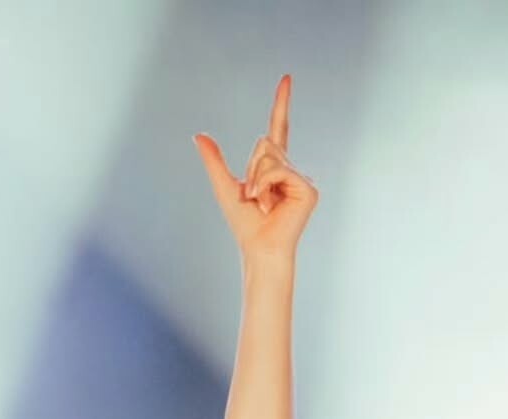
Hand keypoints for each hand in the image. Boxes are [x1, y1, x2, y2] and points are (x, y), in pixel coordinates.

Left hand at [193, 75, 317, 265]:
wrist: (259, 249)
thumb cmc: (245, 225)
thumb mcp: (224, 187)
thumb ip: (214, 161)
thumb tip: (199, 135)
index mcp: (275, 168)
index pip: (278, 129)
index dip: (281, 104)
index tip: (286, 79)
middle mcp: (291, 169)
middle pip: (265, 142)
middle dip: (252, 167)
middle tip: (255, 197)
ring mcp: (302, 179)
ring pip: (271, 155)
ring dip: (257, 179)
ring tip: (263, 204)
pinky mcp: (308, 189)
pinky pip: (280, 170)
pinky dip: (267, 185)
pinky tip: (270, 204)